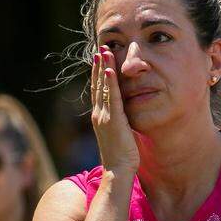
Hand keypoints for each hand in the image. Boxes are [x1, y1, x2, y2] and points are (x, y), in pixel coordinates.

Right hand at [91, 47, 138, 176]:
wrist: (118, 171)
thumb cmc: (121, 157)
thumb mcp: (119, 135)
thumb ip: (119, 123)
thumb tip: (124, 116)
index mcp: (100, 117)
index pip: (98, 91)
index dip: (98, 75)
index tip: (100, 60)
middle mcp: (98, 115)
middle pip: (97, 85)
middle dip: (98, 66)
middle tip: (100, 49)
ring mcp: (104, 117)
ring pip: (102, 87)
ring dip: (102, 68)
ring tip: (104, 51)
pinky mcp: (113, 120)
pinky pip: (111, 97)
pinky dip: (109, 83)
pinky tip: (109, 69)